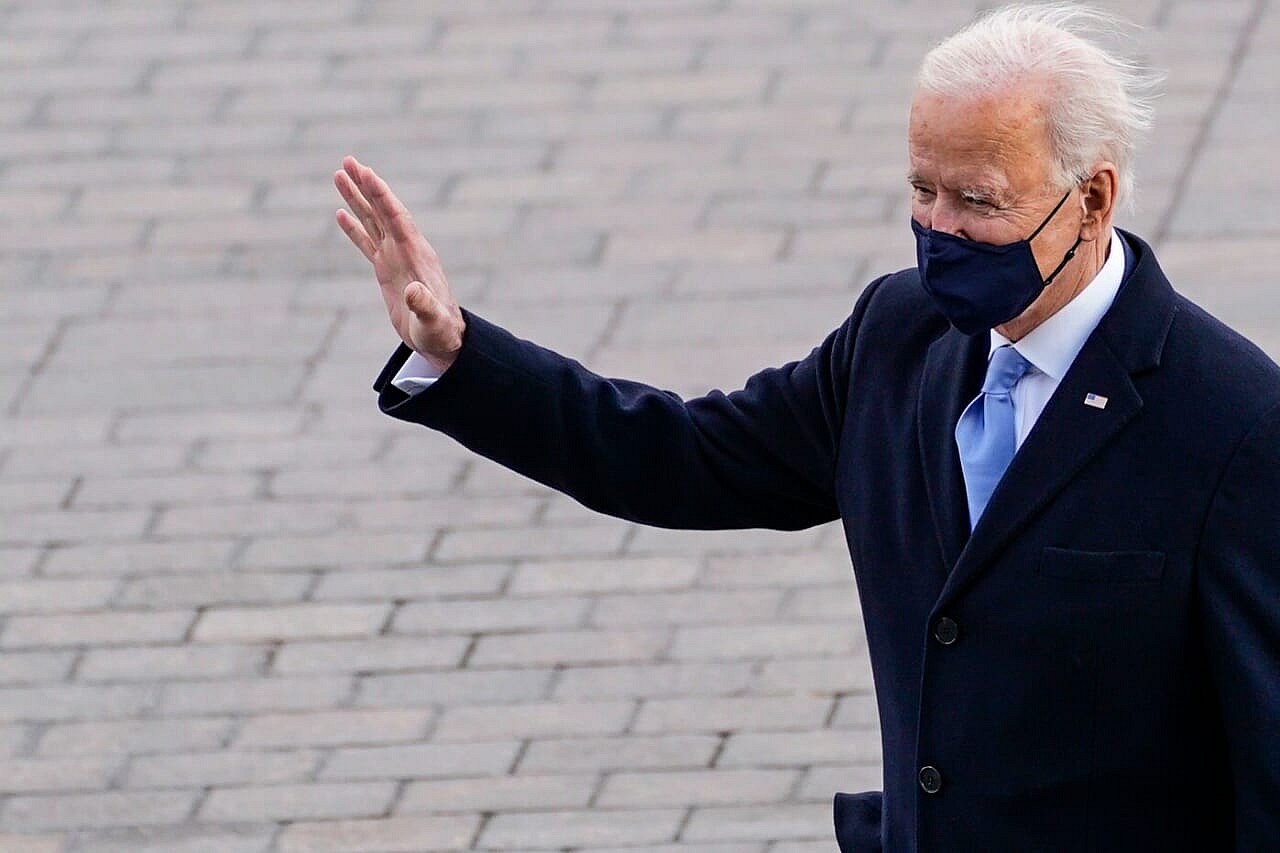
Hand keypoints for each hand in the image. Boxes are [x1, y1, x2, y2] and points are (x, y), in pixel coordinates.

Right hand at [334, 155, 465, 372]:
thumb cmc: (439, 330)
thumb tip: (412, 293)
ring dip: (358, 198)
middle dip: (366, 186)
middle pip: (383, 210)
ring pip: (373, 221)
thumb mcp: (432, 320)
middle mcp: (406, 249)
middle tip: (348, 161)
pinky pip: (367, 242)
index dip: (381, 196)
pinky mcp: (387, 269)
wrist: (442, 337)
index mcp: (416, 255)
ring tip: (340, 174)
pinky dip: (354, 227)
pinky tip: (340, 212)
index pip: (396, 218)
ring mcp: (396, 257)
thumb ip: (424, 305)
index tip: (366, 173)